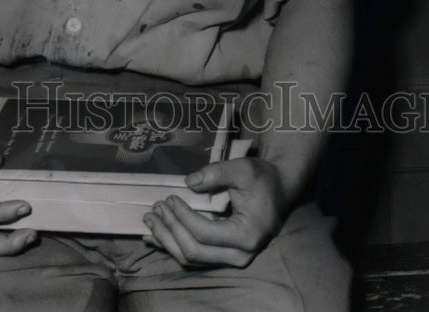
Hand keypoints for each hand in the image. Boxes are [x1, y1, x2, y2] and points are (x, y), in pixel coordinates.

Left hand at [143, 158, 287, 267]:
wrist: (278, 189)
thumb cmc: (262, 178)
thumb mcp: (243, 169)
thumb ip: (216, 173)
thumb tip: (188, 183)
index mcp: (246, 235)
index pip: (205, 233)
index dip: (183, 217)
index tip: (170, 198)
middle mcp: (239, 254)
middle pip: (194, 252)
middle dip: (170, 230)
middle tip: (155, 209)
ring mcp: (231, 258)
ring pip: (191, 259)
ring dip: (167, 241)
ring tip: (150, 222)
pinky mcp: (223, 255)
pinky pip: (194, 257)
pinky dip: (173, 246)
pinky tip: (154, 237)